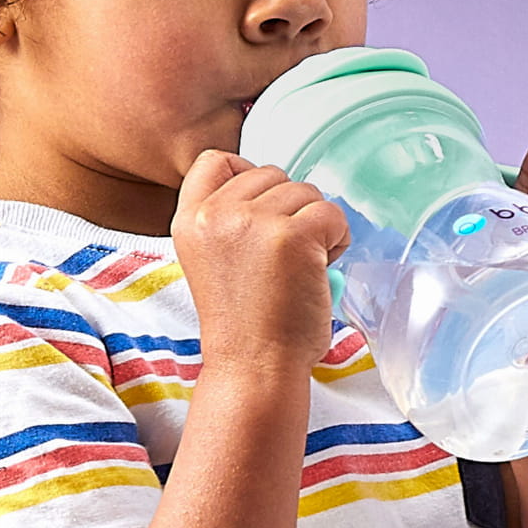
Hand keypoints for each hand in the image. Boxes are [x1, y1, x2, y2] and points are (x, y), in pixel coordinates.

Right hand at [172, 152, 349, 376]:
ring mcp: (254, 222)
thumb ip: (228, 218)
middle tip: (283, 256)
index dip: (247, 178)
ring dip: (316, 224)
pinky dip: (338, 239)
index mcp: (189, 220)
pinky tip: (320, 270)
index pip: (215, 160)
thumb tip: (276, 191)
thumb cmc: (244, 322)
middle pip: (271, 173)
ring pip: (306, 191)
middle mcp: (216, 214)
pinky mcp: (293, 236)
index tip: (260, 212)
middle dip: (289, 208)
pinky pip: (333, 214)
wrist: (254, 368)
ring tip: (301, 266)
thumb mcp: (212, 257)